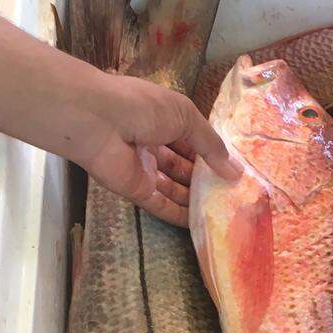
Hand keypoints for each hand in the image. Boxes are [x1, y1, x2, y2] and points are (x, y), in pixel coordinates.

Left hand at [78, 69, 238, 227]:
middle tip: (233, 194)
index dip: (212, 153)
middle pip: (183, 166)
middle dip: (206, 178)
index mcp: (164, 120)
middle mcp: (154, 144)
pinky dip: (178, 215)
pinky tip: (199, 224)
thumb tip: (234, 170)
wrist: (98, 122)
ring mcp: (144, 168)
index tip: (235, 170)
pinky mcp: (135, 190)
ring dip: (196, 198)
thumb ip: (210, 143)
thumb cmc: (143, 108)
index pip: (192, 140)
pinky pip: (160, 205)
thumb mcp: (185, 116)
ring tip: (224, 210)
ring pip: (174, 187)